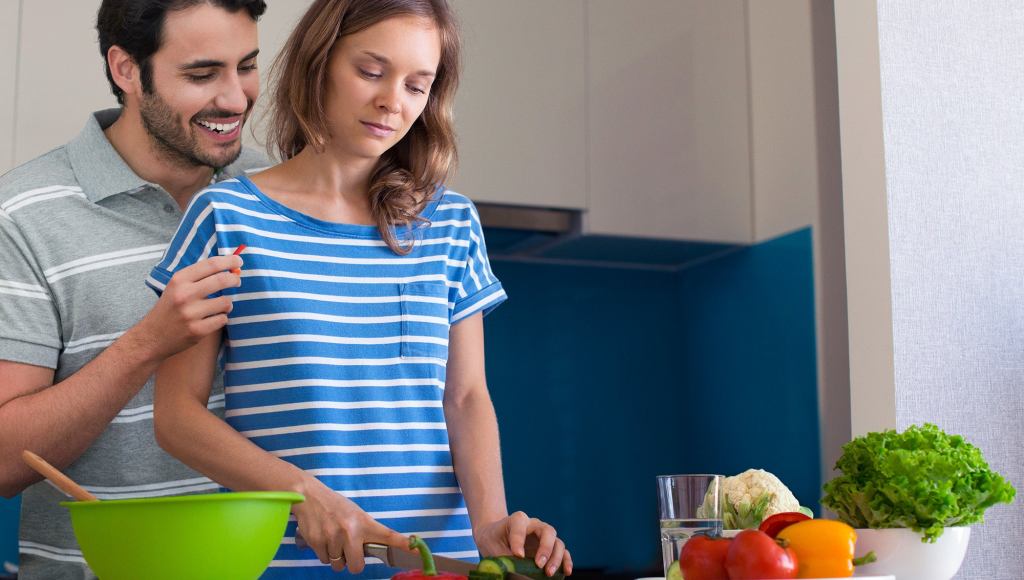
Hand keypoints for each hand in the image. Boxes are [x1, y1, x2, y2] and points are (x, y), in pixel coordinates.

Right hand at [137, 255, 242, 358]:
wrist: (152, 337)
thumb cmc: (170, 308)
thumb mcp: (177, 286)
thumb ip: (199, 276)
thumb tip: (229, 267)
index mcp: (179, 280)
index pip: (211, 264)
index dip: (229, 261)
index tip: (238, 261)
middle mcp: (184, 295)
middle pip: (222, 280)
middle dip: (235, 279)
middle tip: (237, 281)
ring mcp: (191, 314)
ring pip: (226, 302)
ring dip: (227, 303)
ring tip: (219, 305)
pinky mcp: (198, 330)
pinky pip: (222, 319)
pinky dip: (221, 318)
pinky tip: (212, 319)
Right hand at [292, 479, 407, 573]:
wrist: (309, 495)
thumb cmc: (335, 506)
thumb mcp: (355, 513)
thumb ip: (365, 531)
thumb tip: (377, 548)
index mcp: (364, 522)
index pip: (387, 535)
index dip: (402, 545)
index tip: (416, 550)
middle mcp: (350, 531)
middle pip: (357, 566)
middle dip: (353, 562)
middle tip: (349, 551)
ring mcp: (333, 538)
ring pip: (338, 565)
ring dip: (336, 557)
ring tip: (333, 539)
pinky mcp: (317, 542)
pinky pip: (325, 560)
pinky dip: (324, 554)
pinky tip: (323, 538)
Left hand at [475, 511, 572, 576]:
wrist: (495, 537)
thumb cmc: (493, 539)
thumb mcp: (492, 546)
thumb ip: (504, 558)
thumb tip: (516, 572)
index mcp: (518, 520)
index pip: (520, 526)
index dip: (519, 540)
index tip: (517, 555)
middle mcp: (535, 525)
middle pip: (548, 531)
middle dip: (545, 549)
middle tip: (539, 564)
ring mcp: (544, 537)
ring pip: (558, 543)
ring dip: (556, 558)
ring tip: (548, 573)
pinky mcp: (549, 548)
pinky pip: (563, 552)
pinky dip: (566, 562)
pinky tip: (566, 572)